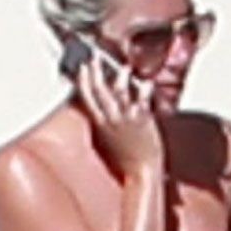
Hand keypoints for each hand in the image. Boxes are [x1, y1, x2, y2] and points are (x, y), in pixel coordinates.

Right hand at [74, 59, 162, 176]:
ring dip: (120, 77)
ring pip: (119, 91)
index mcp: (100, 125)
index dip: (84, 80)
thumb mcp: (107, 143)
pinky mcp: (142, 119)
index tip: (83, 67)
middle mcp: (110, 120)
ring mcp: (126, 118)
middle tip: (95, 57)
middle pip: (99, 90)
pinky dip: (144, 89)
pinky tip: (146, 82)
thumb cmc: (126, 162)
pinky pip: (142, 99)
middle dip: (95, 71)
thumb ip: (104, 126)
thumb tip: (101, 114)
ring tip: (125, 68)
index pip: (87, 98)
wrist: (141, 173)